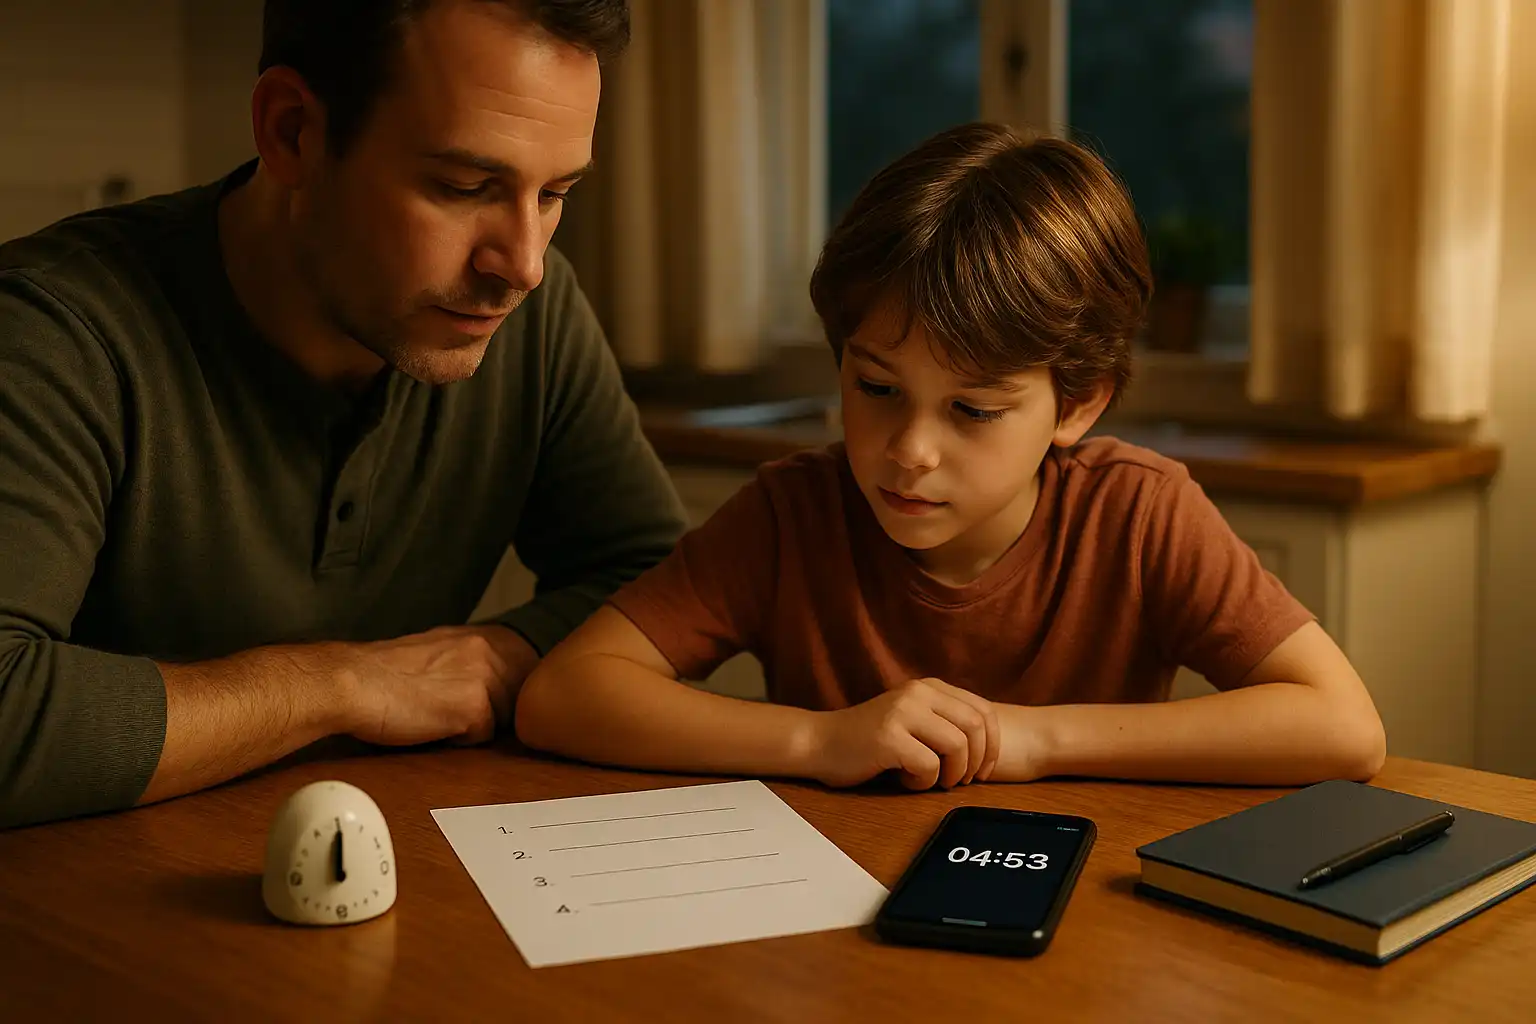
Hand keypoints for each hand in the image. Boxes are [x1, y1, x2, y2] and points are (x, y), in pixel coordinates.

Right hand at [333, 625, 538, 746]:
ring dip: (475, 726)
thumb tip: (502, 685)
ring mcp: (485, 677)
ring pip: (503, 720)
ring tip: (437, 714)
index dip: (508, 694)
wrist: (353, 683)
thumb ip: (476, 662)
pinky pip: (483, 737)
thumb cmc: (387, 675)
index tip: (482, 700)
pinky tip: (432, 725)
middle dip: (493, 712)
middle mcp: (491, 650)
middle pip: (518, 700)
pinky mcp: (474, 707)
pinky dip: (459, 740)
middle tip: (449, 708)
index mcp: (485, 635)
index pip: (529, 672)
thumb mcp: (441, 654)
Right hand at [805, 678, 998, 790]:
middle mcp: (919, 692)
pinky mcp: (888, 736)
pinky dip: (923, 782)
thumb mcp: (912, 720)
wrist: (821, 743)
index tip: (984, 770)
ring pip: (957, 746)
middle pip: (976, 727)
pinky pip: (928, 766)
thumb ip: (944, 723)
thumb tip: (987, 748)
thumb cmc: (870, 741)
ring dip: (951, 774)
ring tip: (931, 780)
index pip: (984, 711)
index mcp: (929, 687)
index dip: (993, 744)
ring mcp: (903, 712)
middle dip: (977, 762)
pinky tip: (905, 779)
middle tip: (961, 782)